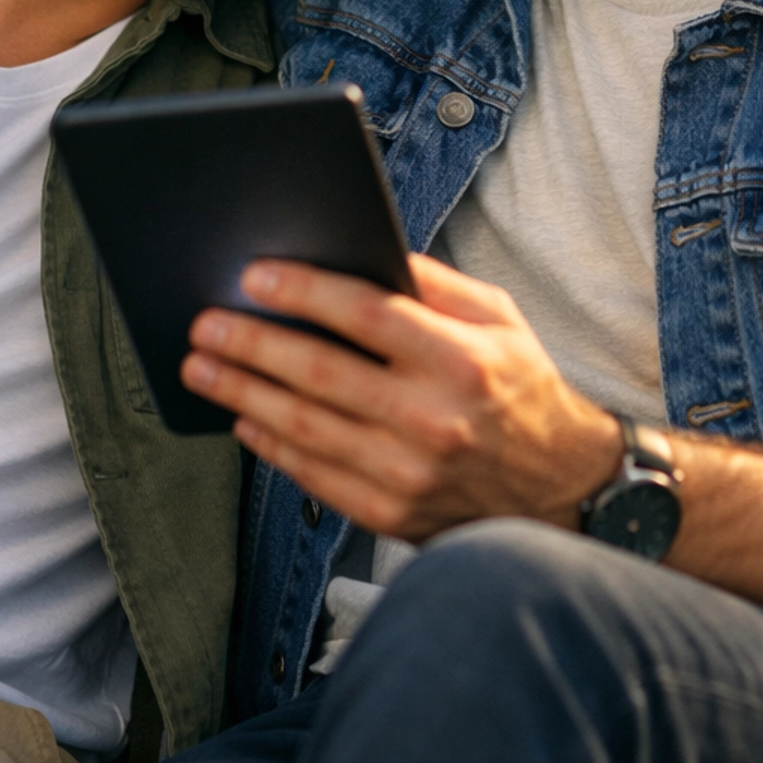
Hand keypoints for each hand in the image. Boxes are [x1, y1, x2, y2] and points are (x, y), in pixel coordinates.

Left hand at [181, 253, 622, 539]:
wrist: (561, 487)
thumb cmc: (520, 387)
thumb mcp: (499, 317)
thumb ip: (433, 283)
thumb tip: (361, 249)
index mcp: (461, 359)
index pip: (367, 315)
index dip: (304, 291)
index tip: (254, 275)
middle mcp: (433, 418)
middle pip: (320, 372)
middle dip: (251, 343)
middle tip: (205, 322)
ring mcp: (410, 472)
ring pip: (304, 426)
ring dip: (243, 392)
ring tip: (201, 366)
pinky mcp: (391, 512)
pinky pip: (313, 474)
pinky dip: (270, 444)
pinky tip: (244, 416)